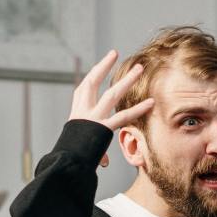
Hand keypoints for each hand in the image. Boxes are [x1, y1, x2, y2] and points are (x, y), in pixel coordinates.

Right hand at [69, 49, 153, 165]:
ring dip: (127, 80)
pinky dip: (138, 110)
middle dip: (103, 66)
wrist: (65, 162)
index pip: (83, 89)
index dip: (92, 76)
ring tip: (140, 68)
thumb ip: (98, 152)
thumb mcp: (83, 148)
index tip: (101, 66)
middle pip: (92, 82)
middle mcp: (83, 111)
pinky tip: (151, 103)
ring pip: (112, 94)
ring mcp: (93, 118)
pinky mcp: (103, 128)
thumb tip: (105, 163)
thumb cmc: (72, 156)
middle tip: (114, 53)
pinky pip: (123, 117)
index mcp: (76, 112)